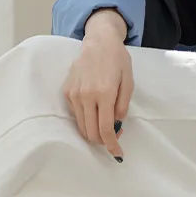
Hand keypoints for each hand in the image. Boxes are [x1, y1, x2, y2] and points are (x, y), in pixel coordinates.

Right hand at [62, 14, 132, 157]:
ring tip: (105, 124)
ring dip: (93, 132)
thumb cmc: (117, 60)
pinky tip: (94, 109)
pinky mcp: (67, 92)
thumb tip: (117, 125)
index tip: (117, 154)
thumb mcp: (128, 82)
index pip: (105, 128)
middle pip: (91, 132)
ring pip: (81, 127)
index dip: (112, 144)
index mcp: (104, 93)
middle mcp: (86, 96)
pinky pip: (76, 115)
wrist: (98, 42)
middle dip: (102, 141)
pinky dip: (86, 119)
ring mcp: (74, 94)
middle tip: (113, 136)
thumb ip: (123, 106)